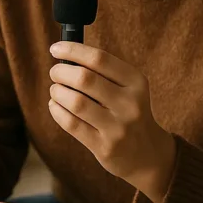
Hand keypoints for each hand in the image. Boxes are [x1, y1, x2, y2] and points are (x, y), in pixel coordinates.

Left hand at [48, 41, 176, 202]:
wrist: (147, 154)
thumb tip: (65, 55)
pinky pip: (72, 124)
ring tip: (55, 90)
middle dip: (61, 72)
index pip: (99, 59)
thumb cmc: (128, 111)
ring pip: (76, 102)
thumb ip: (102, 72)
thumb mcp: (128, 88)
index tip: (55, 49)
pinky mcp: (104, 147)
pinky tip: (55, 105)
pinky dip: (57, 111)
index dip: (73, 50)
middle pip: (85, 79)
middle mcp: (130, 103)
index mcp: (136, 82)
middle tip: (55, 73)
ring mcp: (118, 127)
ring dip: (57, 92)